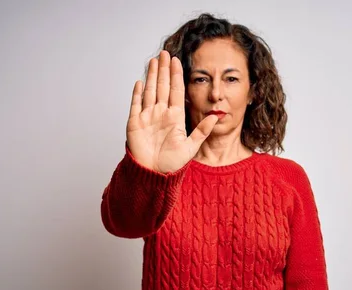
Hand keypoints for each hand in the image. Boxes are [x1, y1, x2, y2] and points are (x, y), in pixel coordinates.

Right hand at [125, 50, 217, 173]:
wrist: (154, 175)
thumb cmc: (171, 164)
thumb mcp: (191, 147)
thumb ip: (202, 131)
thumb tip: (217, 116)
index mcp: (175, 117)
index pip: (176, 91)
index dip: (176, 75)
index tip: (178, 60)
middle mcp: (161, 114)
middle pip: (162, 86)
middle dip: (164, 69)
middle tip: (165, 52)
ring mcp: (147, 117)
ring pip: (150, 91)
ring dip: (151, 75)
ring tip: (154, 60)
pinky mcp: (135, 124)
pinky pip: (136, 104)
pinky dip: (137, 93)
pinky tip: (140, 81)